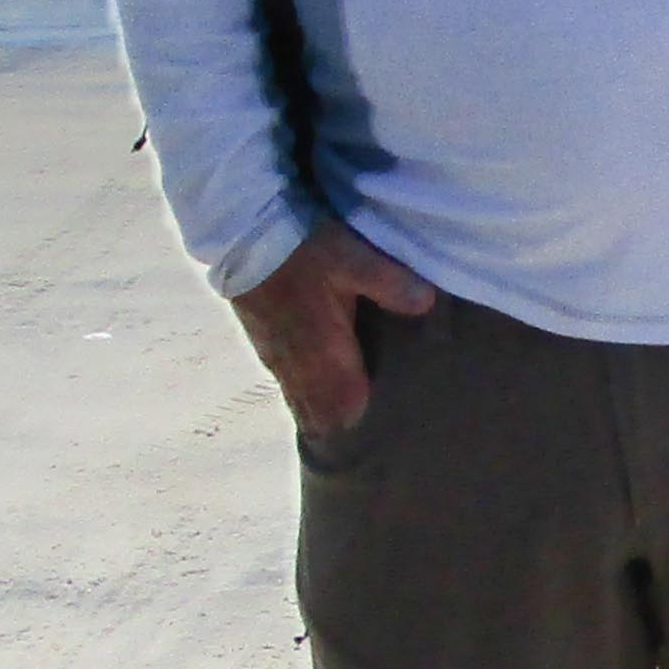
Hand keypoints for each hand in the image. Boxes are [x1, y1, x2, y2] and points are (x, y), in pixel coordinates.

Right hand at [233, 218, 434, 440]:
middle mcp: (298, 364)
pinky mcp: (263, 345)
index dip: (364, 418)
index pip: (346, 407)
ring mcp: (277, 357)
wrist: (242, 235)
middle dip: (342, 422)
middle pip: (321, 412)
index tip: (387, 424)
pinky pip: (285, 384)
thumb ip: (389, 282)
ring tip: (341, 423)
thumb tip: (427, 303)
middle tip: (370, 432)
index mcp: (325, 352)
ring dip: (319, 411)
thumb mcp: (351, 256)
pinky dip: (300, 394)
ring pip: (300, 401)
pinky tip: (310, 395)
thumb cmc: (301, 249)